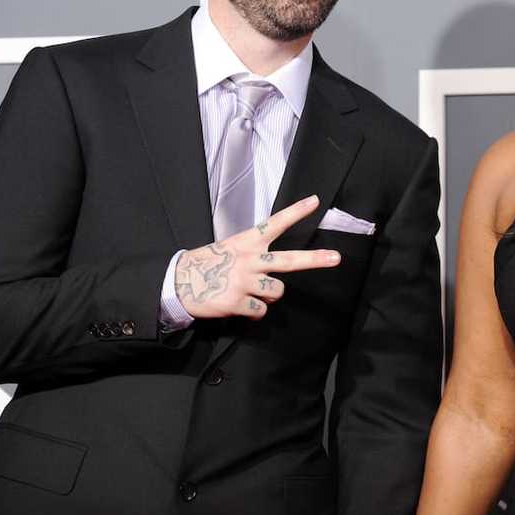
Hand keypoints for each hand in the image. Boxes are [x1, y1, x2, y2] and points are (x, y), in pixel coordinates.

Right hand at [174, 195, 339, 319]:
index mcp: (247, 242)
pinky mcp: (237, 302)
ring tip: (250, 292)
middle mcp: (249, 260)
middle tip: (336, 258)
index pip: (275, 224)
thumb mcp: (229, 248)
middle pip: (288, 260)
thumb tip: (273, 273)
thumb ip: (253, 255)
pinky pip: (260, 311)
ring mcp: (243, 282)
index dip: (296, 212)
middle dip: (314, 260)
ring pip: (276, 292)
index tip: (315, 201)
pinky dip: (254, 312)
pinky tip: (240, 306)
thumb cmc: (208, 264)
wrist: (178, 283)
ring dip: (268, 295)